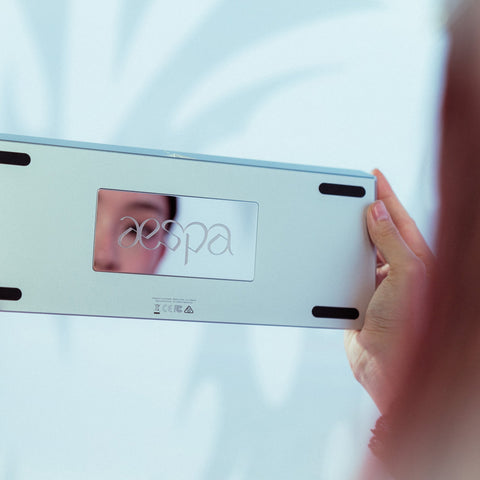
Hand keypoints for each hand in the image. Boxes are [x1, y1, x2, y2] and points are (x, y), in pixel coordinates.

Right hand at [344, 170, 434, 412]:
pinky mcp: (357, 298)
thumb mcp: (407, 274)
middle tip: (352, 191)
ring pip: (360, 250)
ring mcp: (377, 284)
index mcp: (418, 261)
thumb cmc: (410, 325)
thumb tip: (377, 212)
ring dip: (349, 235)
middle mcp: (398, 270)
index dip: (387, 196)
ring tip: (339, 217)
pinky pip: (344, 271)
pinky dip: (335, 260)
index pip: (400, 219)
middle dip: (367, 211)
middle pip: (379, 232)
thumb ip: (391, 241)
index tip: (373, 176)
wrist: (387, 367)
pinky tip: (330, 252)